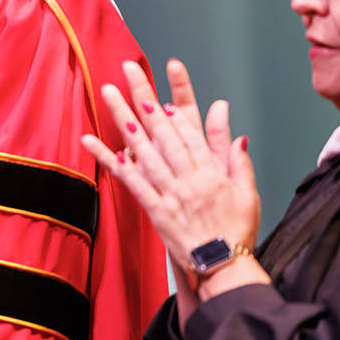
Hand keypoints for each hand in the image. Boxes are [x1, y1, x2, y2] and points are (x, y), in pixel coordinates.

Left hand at [81, 59, 259, 273]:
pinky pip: (129, 181)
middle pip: (161, 130)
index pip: (188, 131)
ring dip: (122, 119)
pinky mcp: (154, 209)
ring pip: (142, 149)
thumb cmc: (236, 231)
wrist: (222, 267)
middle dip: (143, 97)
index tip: (158, 87)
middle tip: (128, 71)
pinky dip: (110, 160)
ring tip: (108, 94)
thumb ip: (238, 159)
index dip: (173, 106)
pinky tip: (92, 142)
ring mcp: (168, 193)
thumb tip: (235, 131)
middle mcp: (187, 178)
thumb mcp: (247, 192)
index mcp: (210, 172)